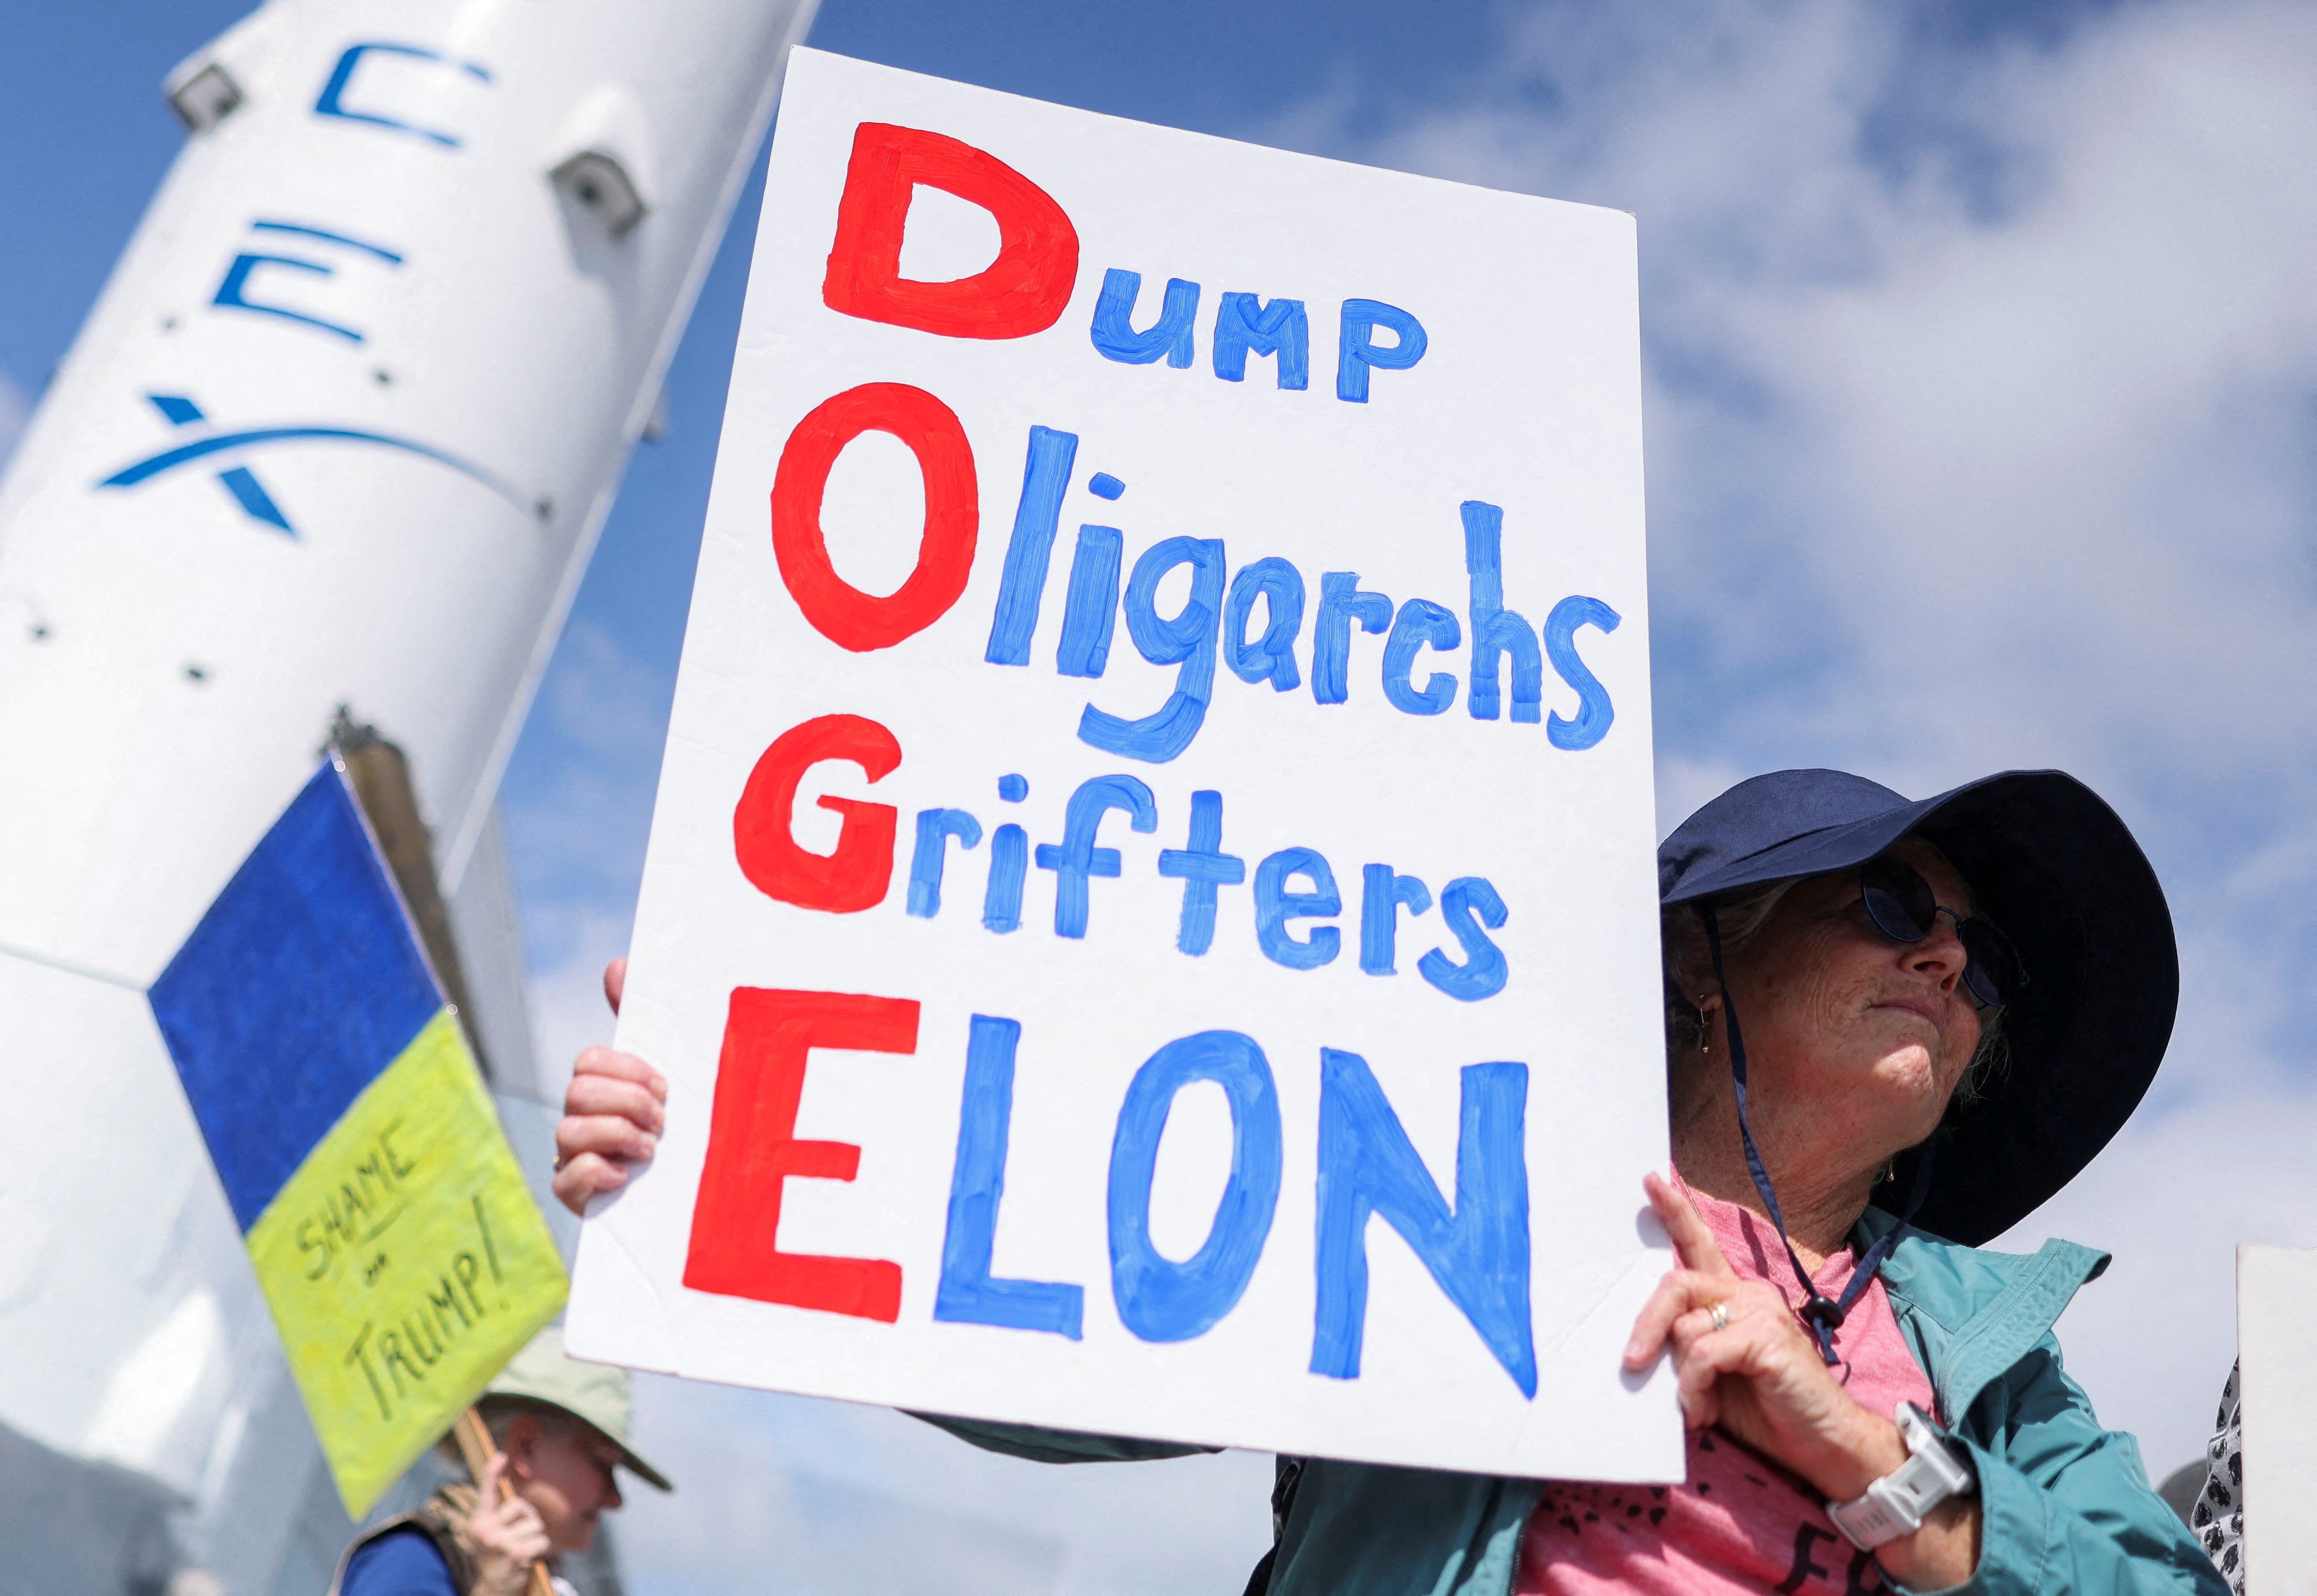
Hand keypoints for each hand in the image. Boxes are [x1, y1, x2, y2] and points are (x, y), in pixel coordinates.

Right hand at [468, 1453, 549, 1595]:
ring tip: (522, 1551)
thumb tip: (512, 1492)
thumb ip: (497, 1514)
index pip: (486, 1493)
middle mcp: (485, 1530)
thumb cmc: (497, 1556)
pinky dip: (541, 1550)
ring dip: (535, 1538)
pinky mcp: (516, 1554)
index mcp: (478, 1522)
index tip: (501, 1456)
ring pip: (535, 1525)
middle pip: (521, 1506)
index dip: (493, 1473)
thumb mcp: (489, 1534)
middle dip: (528, 1520)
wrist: (494, 1589)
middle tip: (518, 1538)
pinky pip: (542, 1541)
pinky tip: (529, 1560)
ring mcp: (499, 1542)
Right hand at [551, 958, 667, 1216]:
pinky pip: (565, 1177)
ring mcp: (573, 1157)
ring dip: (617, 1136)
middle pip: (577, 1090)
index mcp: (604, 1089)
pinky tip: (625, 1176)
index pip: (590, 1060)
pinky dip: (596, 1173)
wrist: (693, 1201)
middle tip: (662, 1120)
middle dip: (626, 1102)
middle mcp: (581, 1119)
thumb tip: (617, 963)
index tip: (663, 1086)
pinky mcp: (574, 1195)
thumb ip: (643, 1025)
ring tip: (650, 1150)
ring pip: (567, 1130)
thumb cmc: (680, 1132)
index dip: (627, 1069)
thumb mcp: (671, 1078)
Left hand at [1624, 1171, 1897, 1493]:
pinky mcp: (1767, 1336)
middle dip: (1646, 1324)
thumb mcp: (1713, 1375)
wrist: (1823, 1443)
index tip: (1650, 1180)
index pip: (1701, 1245)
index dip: (1675, 1213)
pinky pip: (1703, 1353)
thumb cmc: (1766, 1410)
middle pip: (1676, 1284)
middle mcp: (1748, 1295)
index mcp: (1734, 1298)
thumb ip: (1687, 1348)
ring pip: (1686, 1326)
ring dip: (1683, 1379)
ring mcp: (1761, 1311)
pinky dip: (1695, 1388)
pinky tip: (1707, 1411)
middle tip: (1633, 1362)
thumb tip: (1648, 1342)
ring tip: (1701, 1408)